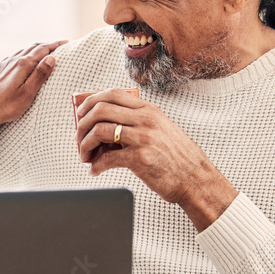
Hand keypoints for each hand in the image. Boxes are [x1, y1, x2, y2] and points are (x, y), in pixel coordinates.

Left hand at [0, 40, 66, 130]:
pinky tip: (20, 64)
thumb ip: (40, 74)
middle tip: (56, 47)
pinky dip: (19, 58)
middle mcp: (11, 61)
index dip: (55, 45)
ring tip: (41, 54)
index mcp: (22, 64)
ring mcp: (1, 65)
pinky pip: (9, 60)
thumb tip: (51, 58)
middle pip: (32, 48)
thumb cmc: (8, 106)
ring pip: (20, 53)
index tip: (65, 42)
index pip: (42, 49)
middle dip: (45, 46)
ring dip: (32, 51)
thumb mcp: (29, 93)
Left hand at [75, 90, 237, 230]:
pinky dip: (95, 165)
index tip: (81, 113)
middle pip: (100, 110)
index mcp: (148, 110)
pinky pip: (107, 158)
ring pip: (100, 131)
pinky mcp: (139, 158)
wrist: (195, 178)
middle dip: (82, 124)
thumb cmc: (177, 156)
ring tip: (84, 155)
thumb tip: (106, 123)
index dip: (90, 102)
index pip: (112, 94)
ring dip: (85, 144)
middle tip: (78, 137)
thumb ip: (138, 122)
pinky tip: (95, 170)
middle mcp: (145, 120)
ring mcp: (142, 138)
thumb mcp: (161, 128)